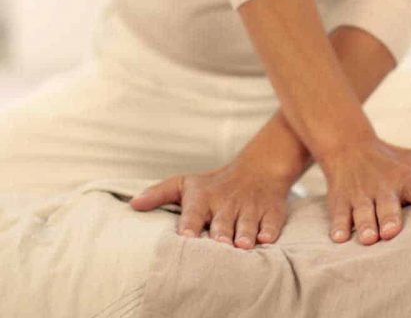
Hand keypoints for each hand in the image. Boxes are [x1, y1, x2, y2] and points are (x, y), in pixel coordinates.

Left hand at [128, 155, 293, 249]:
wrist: (258, 169)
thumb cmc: (215, 184)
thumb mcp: (186, 184)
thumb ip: (159, 194)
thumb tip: (132, 204)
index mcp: (203, 197)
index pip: (194, 211)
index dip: (190, 225)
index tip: (186, 237)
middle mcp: (226, 202)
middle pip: (222, 220)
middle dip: (221, 233)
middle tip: (218, 245)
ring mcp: (250, 206)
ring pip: (247, 222)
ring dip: (244, 233)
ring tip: (242, 245)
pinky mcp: (271, 210)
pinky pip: (272, 221)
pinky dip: (270, 230)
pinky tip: (265, 239)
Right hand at [320, 137, 410, 245]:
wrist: (350, 146)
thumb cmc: (397, 160)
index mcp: (407, 177)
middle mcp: (383, 186)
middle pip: (387, 203)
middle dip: (389, 217)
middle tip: (392, 232)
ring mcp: (360, 194)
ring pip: (362, 211)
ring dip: (365, 224)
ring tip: (369, 238)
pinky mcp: (340, 200)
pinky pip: (338, 213)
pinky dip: (338, 225)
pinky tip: (339, 238)